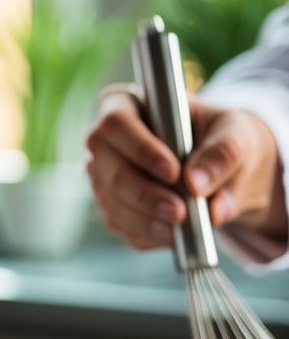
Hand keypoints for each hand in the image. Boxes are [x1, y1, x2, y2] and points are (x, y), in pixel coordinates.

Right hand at [85, 87, 286, 249]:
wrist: (221, 169)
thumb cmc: (222, 137)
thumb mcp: (234, 133)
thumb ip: (222, 153)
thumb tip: (196, 185)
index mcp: (125, 105)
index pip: (116, 123)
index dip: (140, 149)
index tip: (173, 172)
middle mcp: (105, 143)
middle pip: (109, 170)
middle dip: (145, 195)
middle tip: (180, 211)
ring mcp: (104, 178)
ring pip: (113, 203)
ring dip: (147, 220)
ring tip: (183, 226)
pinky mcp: (113, 209)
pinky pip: (123, 226)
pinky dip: (149, 234)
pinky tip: (175, 234)